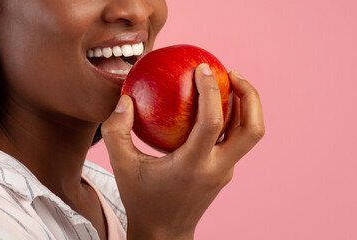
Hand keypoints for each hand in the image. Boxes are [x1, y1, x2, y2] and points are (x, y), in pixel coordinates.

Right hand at [101, 64, 264, 239]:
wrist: (164, 233)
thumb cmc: (142, 200)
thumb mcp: (122, 167)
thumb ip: (117, 132)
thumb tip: (126, 100)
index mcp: (193, 166)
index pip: (211, 122)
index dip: (210, 90)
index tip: (202, 68)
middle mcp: (216, 168)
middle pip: (253, 129)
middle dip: (249, 95)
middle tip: (231, 73)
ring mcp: (225, 172)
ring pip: (251, 135)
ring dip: (246, 105)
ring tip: (229, 83)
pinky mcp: (225, 172)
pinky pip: (236, 140)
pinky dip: (233, 118)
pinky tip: (213, 107)